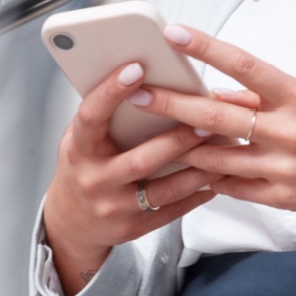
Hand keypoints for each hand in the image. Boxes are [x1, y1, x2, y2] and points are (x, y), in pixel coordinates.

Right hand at [42, 61, 224, 295]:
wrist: (71, 222)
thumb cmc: (85, 167)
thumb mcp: (83, 139)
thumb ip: (106, 115)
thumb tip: (143, 77)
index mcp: (79, 149)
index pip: (91, 116)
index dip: (111, 91)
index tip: (136, 68)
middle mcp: (94, 180)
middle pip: (140, 159)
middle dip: (177, 140)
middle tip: (208, 121)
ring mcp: (113, 207)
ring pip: (164, 189)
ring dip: (198, 169)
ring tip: (224, 148)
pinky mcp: (133, 228)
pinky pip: (173, 210)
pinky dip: (198, 194)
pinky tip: (217, 177)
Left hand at [132, 25, 295, 251]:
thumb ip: (263, 95)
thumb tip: (217, 90)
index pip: (245, 65)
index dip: (206, 48)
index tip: (173, 33)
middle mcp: (291, 130)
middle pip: (220, 114)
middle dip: (175, 103)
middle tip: (138, 92)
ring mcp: (285, 167)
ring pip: (219, 157)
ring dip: (185, 146)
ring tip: (155, 135)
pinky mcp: (282, 197)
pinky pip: (232, 186)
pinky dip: (210, 176)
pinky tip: (190, 168)